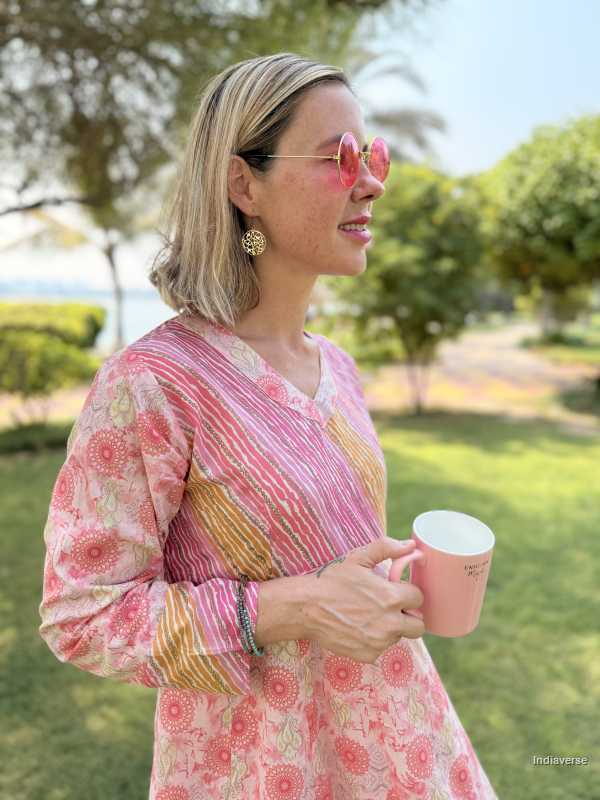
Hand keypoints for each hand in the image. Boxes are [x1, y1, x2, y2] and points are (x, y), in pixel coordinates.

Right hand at [303, 537, 424, 663]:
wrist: (307, 608)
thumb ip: (387, 548)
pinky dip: (375, 640)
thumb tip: (410, 545)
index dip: (408, 592)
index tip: (396, 591)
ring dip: (391, 628)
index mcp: (391, 597)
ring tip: (369, 615)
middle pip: (418, 626)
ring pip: (398, 637)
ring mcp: (379, 642)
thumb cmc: (333, 581)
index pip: (418, 598)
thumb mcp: (358, 558)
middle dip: (408, 615)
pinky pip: (381, 649)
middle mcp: (390, 623)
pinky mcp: (368, 655)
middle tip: (390, 607)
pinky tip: (359, 627)